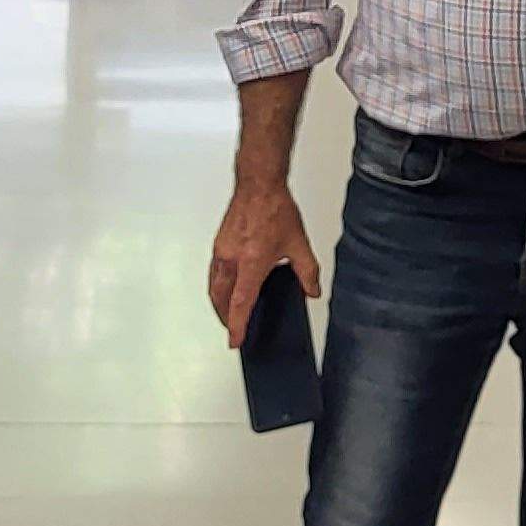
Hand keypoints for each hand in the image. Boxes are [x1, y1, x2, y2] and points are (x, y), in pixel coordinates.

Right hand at [206, 182, 322, 349]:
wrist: (259, 185)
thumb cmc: (274, 209)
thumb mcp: (299, 244)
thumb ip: (307, 272)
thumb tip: (311, 291)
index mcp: (251, 263)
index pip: (241, 303)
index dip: (237, 325)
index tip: (235, 340)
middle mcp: (232, 259)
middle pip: (221, 299)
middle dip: (225, 318)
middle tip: (233, 328)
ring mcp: (222, 251)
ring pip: (214, 286)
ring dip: (219, 303)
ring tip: (229, 312)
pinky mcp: (219, 244)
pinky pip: (214, 272)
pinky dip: (218, 286)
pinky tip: (228, 286)